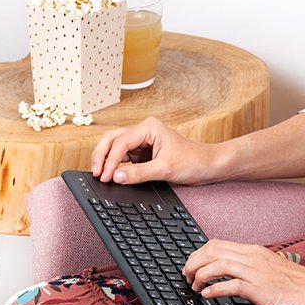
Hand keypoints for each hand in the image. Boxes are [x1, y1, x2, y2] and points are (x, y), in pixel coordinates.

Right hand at [91, 116, 223, 185]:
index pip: (121, 142)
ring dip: (106, 160)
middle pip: (111, 139)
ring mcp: (141, 141)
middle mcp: (143, 130)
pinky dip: (115, 165)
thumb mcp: (165, 169)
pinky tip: (111, 175)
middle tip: (96, 174)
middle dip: (101, 156)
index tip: (105, 176)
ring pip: (114, 146)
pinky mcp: (142, 152)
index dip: (110, 160)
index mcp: (149, 127)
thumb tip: (117, 177)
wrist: (208, 165)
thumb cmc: (193, 161)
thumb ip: (139, 173)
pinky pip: (123, 156)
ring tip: (100, 175)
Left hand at [182, 239, 304, 304]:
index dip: (198, 253)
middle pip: (213, 250)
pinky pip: (231, 285)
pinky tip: (207, 295)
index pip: (217, 243)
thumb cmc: (292, 282)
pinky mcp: (260, 288)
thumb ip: (247, 266)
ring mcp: (256, 272)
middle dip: (193, 262)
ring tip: (194, 286)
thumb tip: (225, 272)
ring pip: (219, 264)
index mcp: (252, 251)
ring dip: (200, 275)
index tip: (191, 265)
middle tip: (186, 276)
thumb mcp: (267, 267)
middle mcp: (252, 257)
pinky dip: (215, 289)